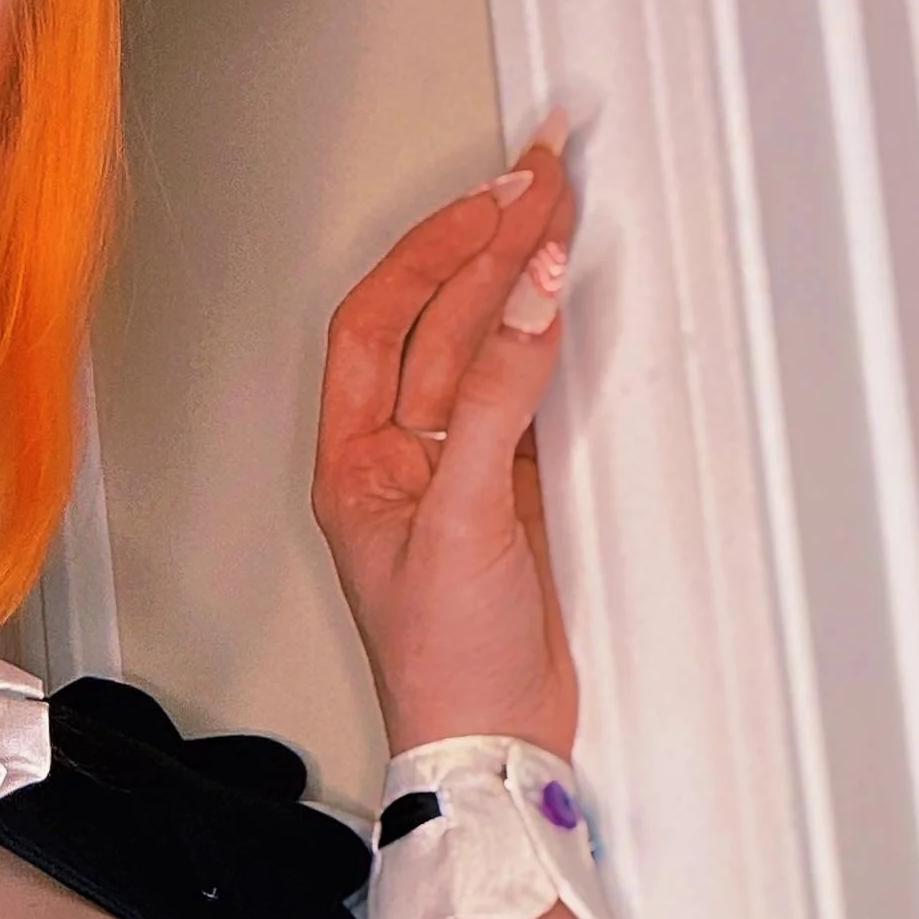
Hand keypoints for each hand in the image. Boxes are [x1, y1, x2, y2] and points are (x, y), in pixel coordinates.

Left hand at [310, 121, 579, 755]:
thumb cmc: (444, 665)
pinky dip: (544, 334)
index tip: (495, 203)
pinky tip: (563, 291)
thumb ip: (498, 399)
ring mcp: (454, 470)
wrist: (493, 745)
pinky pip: (521, 387)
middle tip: (542, 173)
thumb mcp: (465, 517)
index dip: (433, 253)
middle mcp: (396, 460)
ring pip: (481, 346)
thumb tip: (530, 294)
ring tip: (555, 203)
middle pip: (436, 320)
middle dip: (486, 242)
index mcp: (354, 463)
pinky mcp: (509, 492)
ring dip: (515, 275)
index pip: (380, 322)